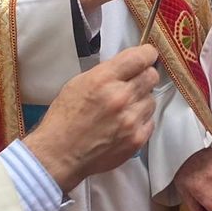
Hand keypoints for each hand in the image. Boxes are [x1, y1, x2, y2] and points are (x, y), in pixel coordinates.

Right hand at [23, 44, 158, 190]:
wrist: (59, 155)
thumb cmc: (63, 119)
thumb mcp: (77, 84)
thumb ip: (106, 73)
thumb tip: (127, 67)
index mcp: (104, 79)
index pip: (140, 57)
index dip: (147, 54)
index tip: (147, 56)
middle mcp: (121, 97)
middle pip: (152, 76)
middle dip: (145, 76)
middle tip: (135, 82)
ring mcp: (131, 120)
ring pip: (151, 100)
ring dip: (141, 101)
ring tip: (124, 109)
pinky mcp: (137, 139)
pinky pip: (150, 121)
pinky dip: (141, 120)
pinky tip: (124, 124)